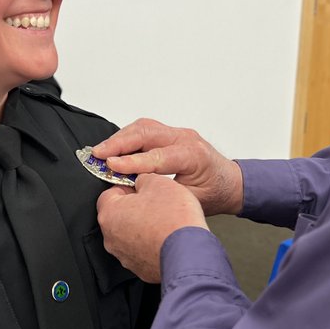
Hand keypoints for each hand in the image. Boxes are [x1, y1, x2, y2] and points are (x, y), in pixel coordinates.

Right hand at [93, 119, 243, 216]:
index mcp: (193, 155)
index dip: (131, 161)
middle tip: (97, 154)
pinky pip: (146, 130)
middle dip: (119, 143)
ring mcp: (178, 134)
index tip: (110, 166)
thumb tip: (135, 192)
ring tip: (101, 151)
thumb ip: (163, 193)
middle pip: (146, 132)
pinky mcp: (171, 135)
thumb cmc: (216, 193)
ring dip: (120, 138)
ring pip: (143, 128)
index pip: (157, 156)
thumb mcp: (191, 200)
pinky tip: (115, 147)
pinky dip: (128, 138)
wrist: (232, 184)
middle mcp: (185, 139)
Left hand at [97, 175, 207, 282]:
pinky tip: (165, 238)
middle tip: (156, 203)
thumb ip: (142, 178)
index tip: (140, 186)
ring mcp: (124, 256)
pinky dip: (151, 244)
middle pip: (119, 215)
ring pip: (130, 235)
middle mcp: (111, 238)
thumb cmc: (173, 221)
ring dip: (143, 227)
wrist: (188, 254)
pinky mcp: (139, 269)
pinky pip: (142, 251)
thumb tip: (141, 181)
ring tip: (164, 222)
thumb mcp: (158, 182)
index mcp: (109, 213)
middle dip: (136, 208)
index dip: (128, 186)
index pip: (109, 193)